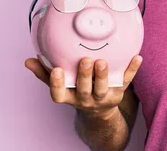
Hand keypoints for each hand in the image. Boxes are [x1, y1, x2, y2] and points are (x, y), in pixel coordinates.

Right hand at [24, 55, 142, 118]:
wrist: (100, 109)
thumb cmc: (76, 90)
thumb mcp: (60, 85)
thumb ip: (44, 74)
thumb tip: (28, 60)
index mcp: (70, 96)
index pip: (59, 95)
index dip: (57, 84)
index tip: (56, 70)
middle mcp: (86, 99)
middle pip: (84, 90)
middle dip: (85, 76)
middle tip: (86, 60)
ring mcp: (103, 97)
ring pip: (104, 88)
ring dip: (104, 75)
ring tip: (103, 61)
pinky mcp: (119, 92)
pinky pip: (127, 81)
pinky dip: (132, 69)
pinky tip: (137, 57)